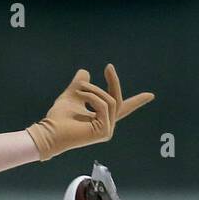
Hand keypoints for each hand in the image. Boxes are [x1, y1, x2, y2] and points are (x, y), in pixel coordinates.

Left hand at [26, 64, 154, 161]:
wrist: (47, 132)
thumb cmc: (56, 118)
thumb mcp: (72, 95)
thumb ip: (80, 84)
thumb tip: (84, 71)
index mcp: (101, 119)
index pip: (122, 108)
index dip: (137, 101)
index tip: (151, 95)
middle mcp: (106, 126)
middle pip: (117, 99)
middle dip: (113, 81)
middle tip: (109, 67)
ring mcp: (106, 131)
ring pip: (111, 101)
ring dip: (95, 90)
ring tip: (80, 87)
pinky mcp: (104, 132)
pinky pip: (105, 106)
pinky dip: (92, 97)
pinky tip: (81, 96)